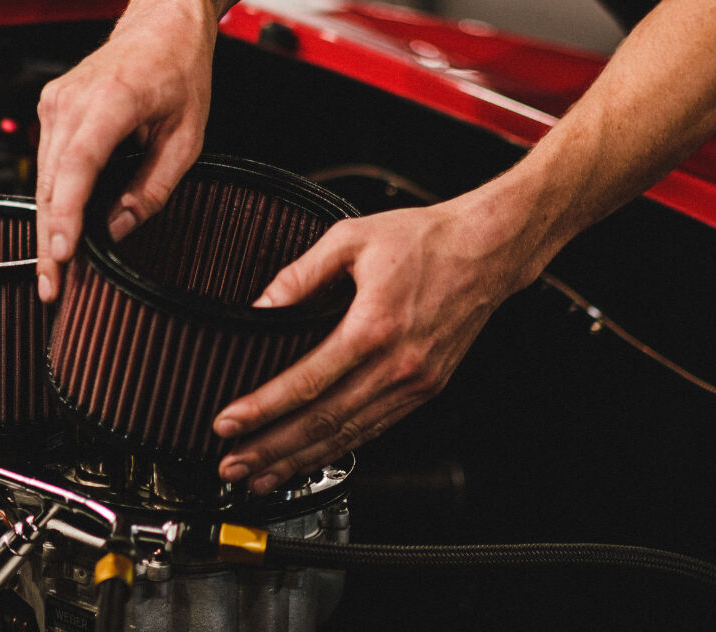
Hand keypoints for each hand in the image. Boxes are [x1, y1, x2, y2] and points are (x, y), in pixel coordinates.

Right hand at [34, 2, 214, 302]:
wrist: (162, 23)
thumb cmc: (178, 68)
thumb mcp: (187, 136)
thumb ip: (153, 188)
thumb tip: (119, 228)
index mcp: (111, 101)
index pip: (77, 168)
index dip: (67, 216)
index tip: (63, 255)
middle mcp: (71, 101)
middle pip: (52, 184)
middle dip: (50, 240)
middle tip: (53, 287)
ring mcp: (55, 103)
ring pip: (44, 179)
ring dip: (48, 224)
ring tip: (54, 270)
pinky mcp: (51, 109)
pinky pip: (47, 164)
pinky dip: (53, 198)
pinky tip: (60, 229)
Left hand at [212, 191, 544, 493]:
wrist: (488, 249)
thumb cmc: (424, 239)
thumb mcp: (351, 238)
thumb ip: (301, 273)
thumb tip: (260, 305)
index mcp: (374, 326)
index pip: (306, 382)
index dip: (262, 409)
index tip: (227, 424)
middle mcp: (396, 364)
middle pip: (323, 421)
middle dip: (272, 450)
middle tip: (232, 466)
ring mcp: (414, 382)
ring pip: (349, 435)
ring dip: (301, 461)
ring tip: (262, 477)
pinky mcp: (425, 389)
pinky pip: (375, 428)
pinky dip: (339, 451)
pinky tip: (311, 460)